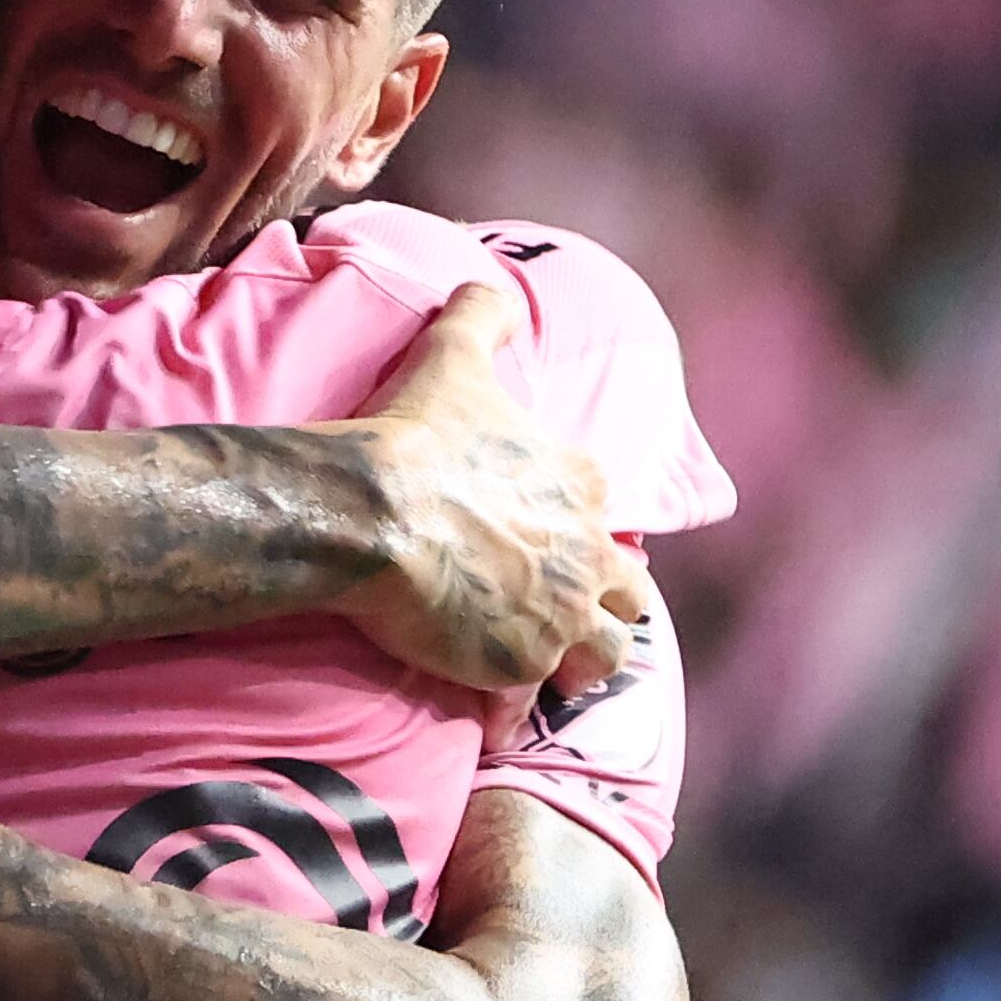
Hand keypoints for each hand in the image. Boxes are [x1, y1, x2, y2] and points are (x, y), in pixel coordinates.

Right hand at [330, 286, 648, 698]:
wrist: (371, 512)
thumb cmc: (413, 434)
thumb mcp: (454, 355)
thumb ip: (481, 314)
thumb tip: (489, 282)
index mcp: (583, 486)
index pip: (610, 521)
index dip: (584, 537)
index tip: (550, 547)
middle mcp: (588, 555)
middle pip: (629, 598)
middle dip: (605, 609)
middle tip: (564, 617)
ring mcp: (561, 617)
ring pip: (604, 660)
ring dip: (579, 666)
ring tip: (546, 673)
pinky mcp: (521, 667)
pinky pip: (531, 707)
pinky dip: (513, 714)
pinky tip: (492, 718)